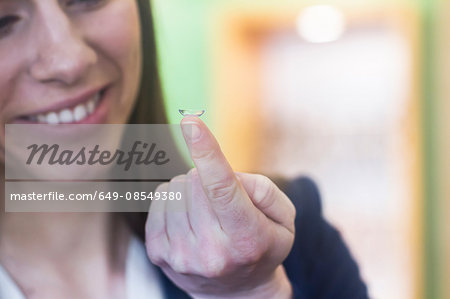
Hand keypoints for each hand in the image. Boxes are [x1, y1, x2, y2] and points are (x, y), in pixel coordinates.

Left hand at [145, 116, 295, 297]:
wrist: (237, 292)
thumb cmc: (264, 245)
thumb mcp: (283, 218)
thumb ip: (262, 189)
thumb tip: (218, 170)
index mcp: (246, 238)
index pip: (222, 188)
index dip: (207, 152)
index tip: (191, 122)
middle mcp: (210, 252)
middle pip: (195, 181)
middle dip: (208, 178)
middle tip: (224, 201)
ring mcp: (180, 256)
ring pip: (175, 188)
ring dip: (191, 189)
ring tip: (207, 212)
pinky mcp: (158, 254)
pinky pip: (159, 199)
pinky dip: (174, 198)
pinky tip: (189, 217)